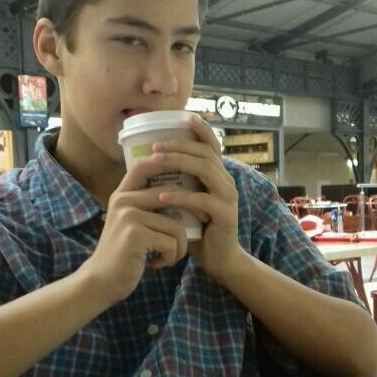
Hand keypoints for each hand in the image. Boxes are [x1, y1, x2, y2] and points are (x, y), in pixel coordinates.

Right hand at [76, 160, 188, 305]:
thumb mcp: (132, 223)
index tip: (187, 164)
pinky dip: (171, 257)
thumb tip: (184, 191)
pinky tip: (158, 263)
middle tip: (199, 223)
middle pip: (171, 193)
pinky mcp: (135, 235)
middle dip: (192, 211)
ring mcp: (128, 216)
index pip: (143, 166)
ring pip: (176, 224)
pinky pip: (171, 242)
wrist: (101, 281)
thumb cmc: (124, 254)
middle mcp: (124, 201)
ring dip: (179, 246)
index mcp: (123, 195)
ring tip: (168, 256)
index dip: (165, 159)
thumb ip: (148, 206)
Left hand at [151, 115, 244, 282]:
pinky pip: (201, 200)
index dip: (200, 129)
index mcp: (218, 175)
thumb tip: (149, 164)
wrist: (219, 259)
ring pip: (205, 170)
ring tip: (156, 161)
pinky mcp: (225, 214)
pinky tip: (162, 195)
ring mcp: (228, 197)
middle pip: (204, 153)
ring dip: (179, 162)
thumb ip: (177, 183)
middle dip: (178, 145)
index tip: (182, 116)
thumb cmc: (199, 230)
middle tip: (154, 146)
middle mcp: (226, 181)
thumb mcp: (187, 202)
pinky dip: (180, 196)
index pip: (211, 145)